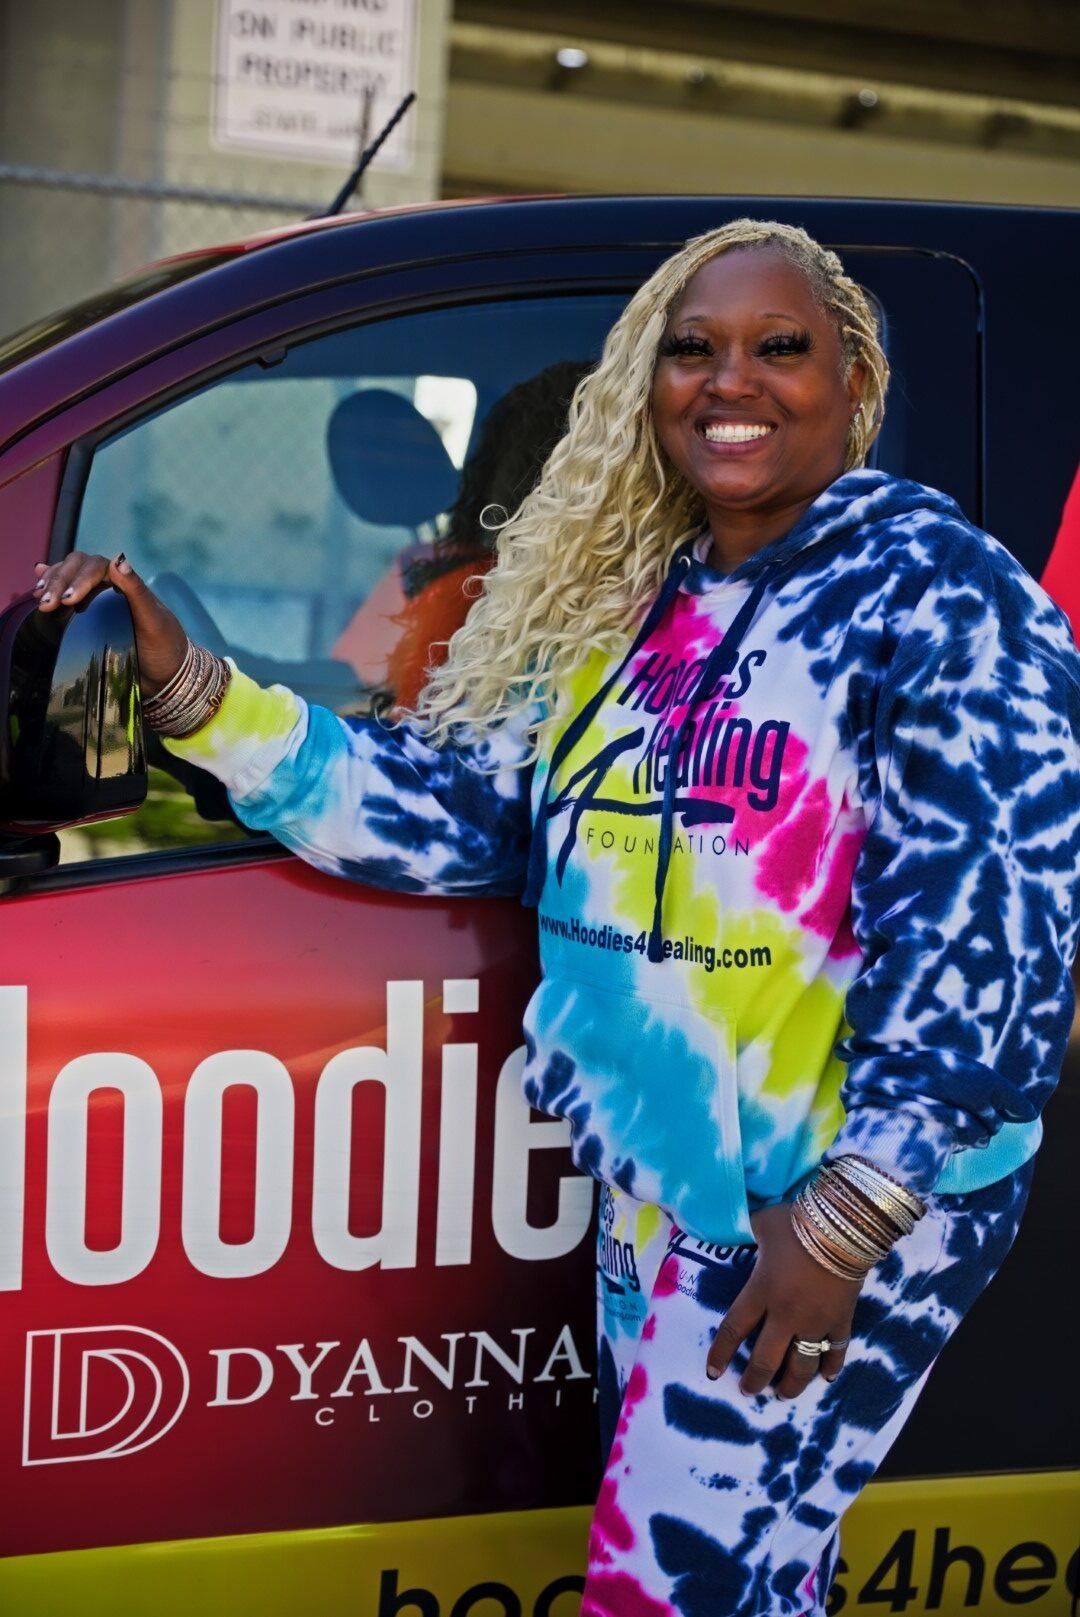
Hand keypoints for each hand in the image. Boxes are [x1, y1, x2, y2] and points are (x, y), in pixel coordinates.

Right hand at [34, 553, 187, 696]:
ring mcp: (97, 600)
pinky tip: (38, 584)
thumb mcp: (154, 621)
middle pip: (77, 569)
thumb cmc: (165, 647)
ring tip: (39, 598)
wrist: (166, 678)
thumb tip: (118, 560)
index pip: (95, 567)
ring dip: (51, 584)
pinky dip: (52, 586)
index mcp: (127, 583)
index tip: (68, 600)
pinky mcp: (87, 617)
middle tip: (46, 604)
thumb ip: (137, 591)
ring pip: (68, 578)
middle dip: (59, 582)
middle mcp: (110, 587)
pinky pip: (67, 594)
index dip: (78, 578)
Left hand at [705, 1203, 861, 1397]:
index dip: (720, 1353)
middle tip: (748, 1391)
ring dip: (791, 1384)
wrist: (845, 1226)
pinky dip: (830, 1366)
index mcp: (761, 1291)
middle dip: (754, 1380)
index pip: (733, 1329)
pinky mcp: (842, 1320)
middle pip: (766, 1359)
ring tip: (782, 1394)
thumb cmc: (798, 1222)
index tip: (712, 1372)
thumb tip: (730, 1222)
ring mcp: (816, 1322)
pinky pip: (835, 1351)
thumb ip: (746, 1229)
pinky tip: (826, 1377)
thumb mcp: (762, 1221)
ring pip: (801, 1366)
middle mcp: (786, 1315)